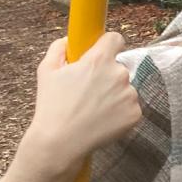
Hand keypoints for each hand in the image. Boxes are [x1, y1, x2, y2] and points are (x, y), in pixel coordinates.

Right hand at [20, 32, 142, 174]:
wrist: (60, 143)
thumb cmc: (52, 106)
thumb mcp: (46, 70)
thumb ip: (58, 48)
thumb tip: (69, 40)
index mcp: (99, 60)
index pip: (115, 39)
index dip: (108, 45)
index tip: (102, 53)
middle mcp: (119, 74)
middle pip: (118, 67)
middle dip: (106, 76)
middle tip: (88, 92)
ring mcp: (130, 95)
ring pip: (125, 88)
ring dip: (114, 95)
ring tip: (93, 110)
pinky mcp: (135, 114)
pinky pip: (130, 107)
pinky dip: (119, 113)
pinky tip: (102, 121)